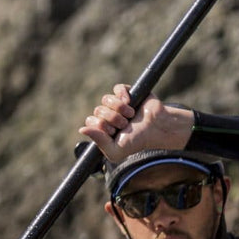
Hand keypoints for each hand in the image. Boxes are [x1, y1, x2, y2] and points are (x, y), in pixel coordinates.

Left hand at [79, 84, 193, 161]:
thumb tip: (81, 129)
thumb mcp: (116, 150)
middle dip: (113, 119)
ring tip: (131, 115)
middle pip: (98, 110)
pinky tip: (131, 102)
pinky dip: (123, 95)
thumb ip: (98, 142)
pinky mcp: (126, 92)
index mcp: (103, 129)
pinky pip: (117, 88)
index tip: (115, 133)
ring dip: (120, 109)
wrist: (157, 128)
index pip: (91, 122)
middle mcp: (108, 115)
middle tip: (126, 125)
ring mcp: (116, 103)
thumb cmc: (138, 141)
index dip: (102, 127)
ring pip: (106, 99)